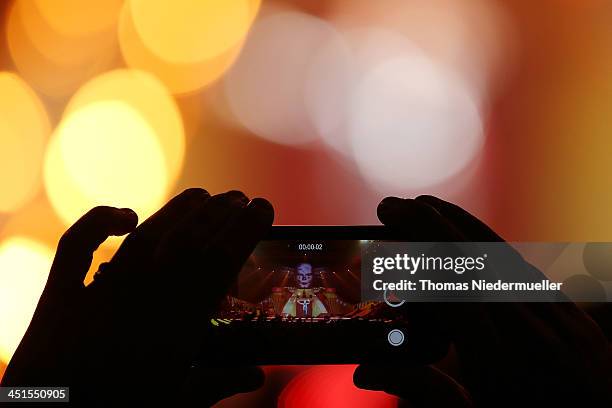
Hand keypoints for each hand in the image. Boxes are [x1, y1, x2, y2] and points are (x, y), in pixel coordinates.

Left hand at [2, 189, 273, 405]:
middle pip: (191, 236)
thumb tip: (256, 376)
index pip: (223, 257)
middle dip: (222, 211)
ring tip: (203, 195)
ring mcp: (101, 289)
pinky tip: (126, 216)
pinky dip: (99, 221)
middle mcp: (144, 293)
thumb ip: (220, 383)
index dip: (247, 227)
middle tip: (240, 197)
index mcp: (179, 319)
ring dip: (179, 209)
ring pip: (147, 232)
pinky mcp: (63, 292)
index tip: (264, 208)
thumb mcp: (178, 402)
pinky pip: (79, 243)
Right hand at [354, 195, 611, 406]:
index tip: (390, 214)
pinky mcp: (579, 323)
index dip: (419, 239)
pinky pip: (529, 273)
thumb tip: (363, 372)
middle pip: (478, 257)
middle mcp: (535, 333)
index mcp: (501, 363)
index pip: (453, 280)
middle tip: (396, 204)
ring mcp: (564, 324)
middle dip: (433, 221)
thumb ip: (424, 390)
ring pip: (506, 257)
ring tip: (427, 211)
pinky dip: (493, 250)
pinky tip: (469, 243)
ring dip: (462, 227)